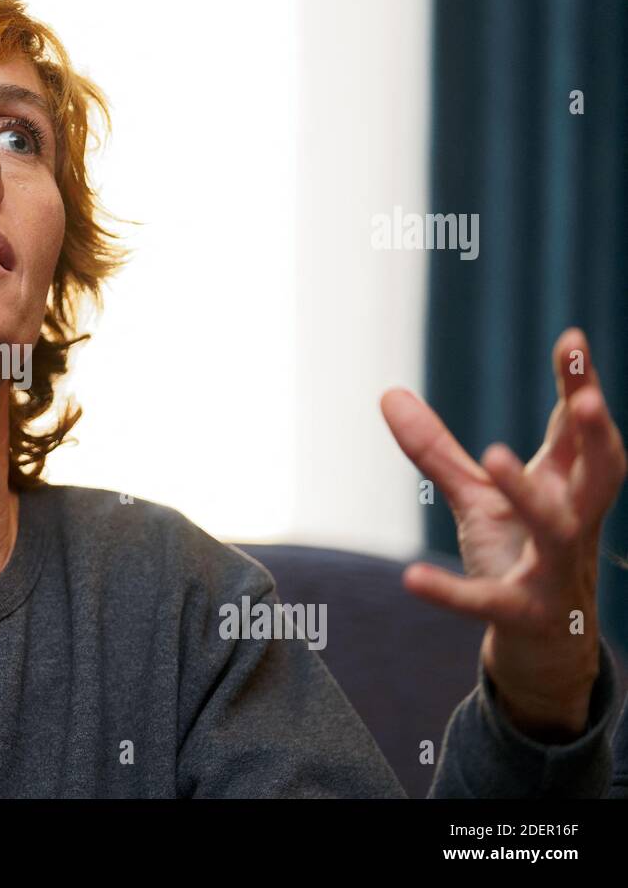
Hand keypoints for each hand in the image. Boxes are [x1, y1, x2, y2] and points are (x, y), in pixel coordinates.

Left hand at [380, 327, 625, 742]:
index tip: (571, 340)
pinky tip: (410, 578)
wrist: (543, 644)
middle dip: (595, 437)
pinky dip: (452, 592)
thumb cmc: (518, 553)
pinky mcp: (524, 613)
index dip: (579, 386)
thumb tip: (387, 392)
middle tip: (584, 401)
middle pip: (598, 475)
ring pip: (556, 530)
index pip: (577, 430)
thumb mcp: (476, 496)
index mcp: (565, 488)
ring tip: (497, 457)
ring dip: (531, 496)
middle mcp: (571, 522)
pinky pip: (489, 602)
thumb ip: (435, 448)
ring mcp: (554, 570)